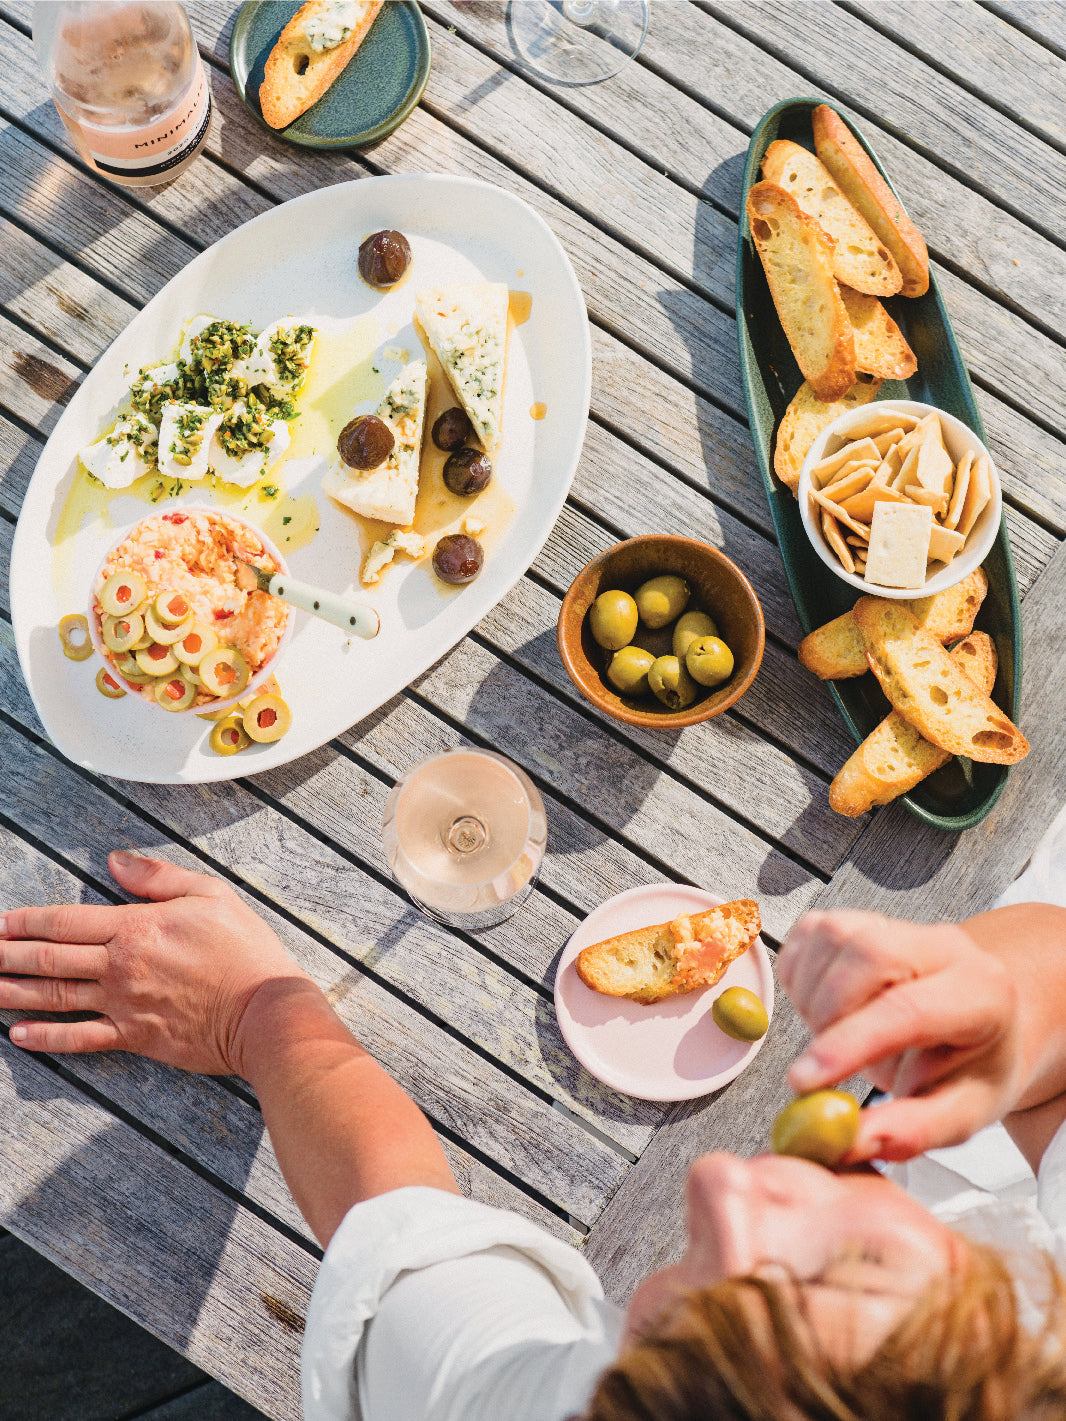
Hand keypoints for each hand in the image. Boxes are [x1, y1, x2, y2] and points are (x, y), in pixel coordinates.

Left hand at [0, 850, 311, 1075]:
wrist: (265, 1010)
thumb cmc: (244, 952)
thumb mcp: (211, 894)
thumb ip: (158, 877)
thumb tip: (116, 861)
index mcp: (137, 926)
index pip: (67, 921)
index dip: (27, 921)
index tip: (0, 922)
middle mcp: (121, 965)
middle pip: (50, 958)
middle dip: (7, 954)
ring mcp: (123, 1003)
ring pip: (55, 996)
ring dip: (12, 991)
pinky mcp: (134, 1036)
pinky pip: (80, 1038)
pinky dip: (47, 1038)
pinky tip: (19, 1035)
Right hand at [779, 909, 1021, 1161]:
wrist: (979, 1024)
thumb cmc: (971, 1067)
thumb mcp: (961, 1115)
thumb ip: (911, 1130)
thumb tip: (852, 1142)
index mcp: (981, 993)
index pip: (908, 1008)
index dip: (850, 1044)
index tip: (807, 1082)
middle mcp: (943, 946)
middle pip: (867, 952)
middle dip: (829, 1013)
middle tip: (829, 1062)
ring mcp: (899, 926)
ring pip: (833, 935)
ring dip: (812, 994)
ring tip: (834, 1037)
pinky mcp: (861, 919)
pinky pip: (811, 930)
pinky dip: (799, 973)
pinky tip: (821, 1008)